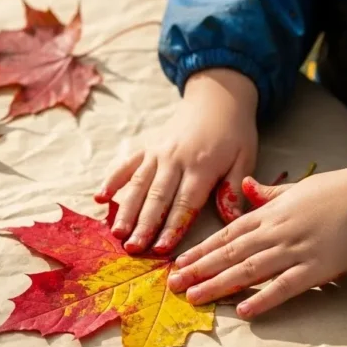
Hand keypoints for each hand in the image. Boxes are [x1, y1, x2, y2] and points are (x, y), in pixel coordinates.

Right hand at [96, 69, 257, 254]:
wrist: (217, 98)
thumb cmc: (234, 133)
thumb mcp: (245, 158)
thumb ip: (234, 188)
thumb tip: (231, 219)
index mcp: (201, 166)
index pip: (185, 202)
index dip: (173, 227)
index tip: (162, 248)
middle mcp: (175, 159)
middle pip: (157, 197)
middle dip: (144, 225)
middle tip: (133, 249)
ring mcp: (157, 153)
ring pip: (138, 185)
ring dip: (127, 210)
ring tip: (117, 232)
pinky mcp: (147, 147)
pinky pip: (127, 165)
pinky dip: (113, 180)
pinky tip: (101, 198)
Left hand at [168, 167, 346, 316]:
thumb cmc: (337, 191)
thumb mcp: (297, 188)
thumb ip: (269, 193)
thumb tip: (245, 185)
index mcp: (270, 213)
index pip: (226, 235)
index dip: (201, 250)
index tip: (179, 262)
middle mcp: (275, 232)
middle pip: (229, 254)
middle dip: (199, 269)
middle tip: (174, 285)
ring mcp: (294, 251)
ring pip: (247, 270)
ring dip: (218, 285)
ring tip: (195, 297)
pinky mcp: (315, 268)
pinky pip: (283, 287)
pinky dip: (262, 299)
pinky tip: (242, 311)